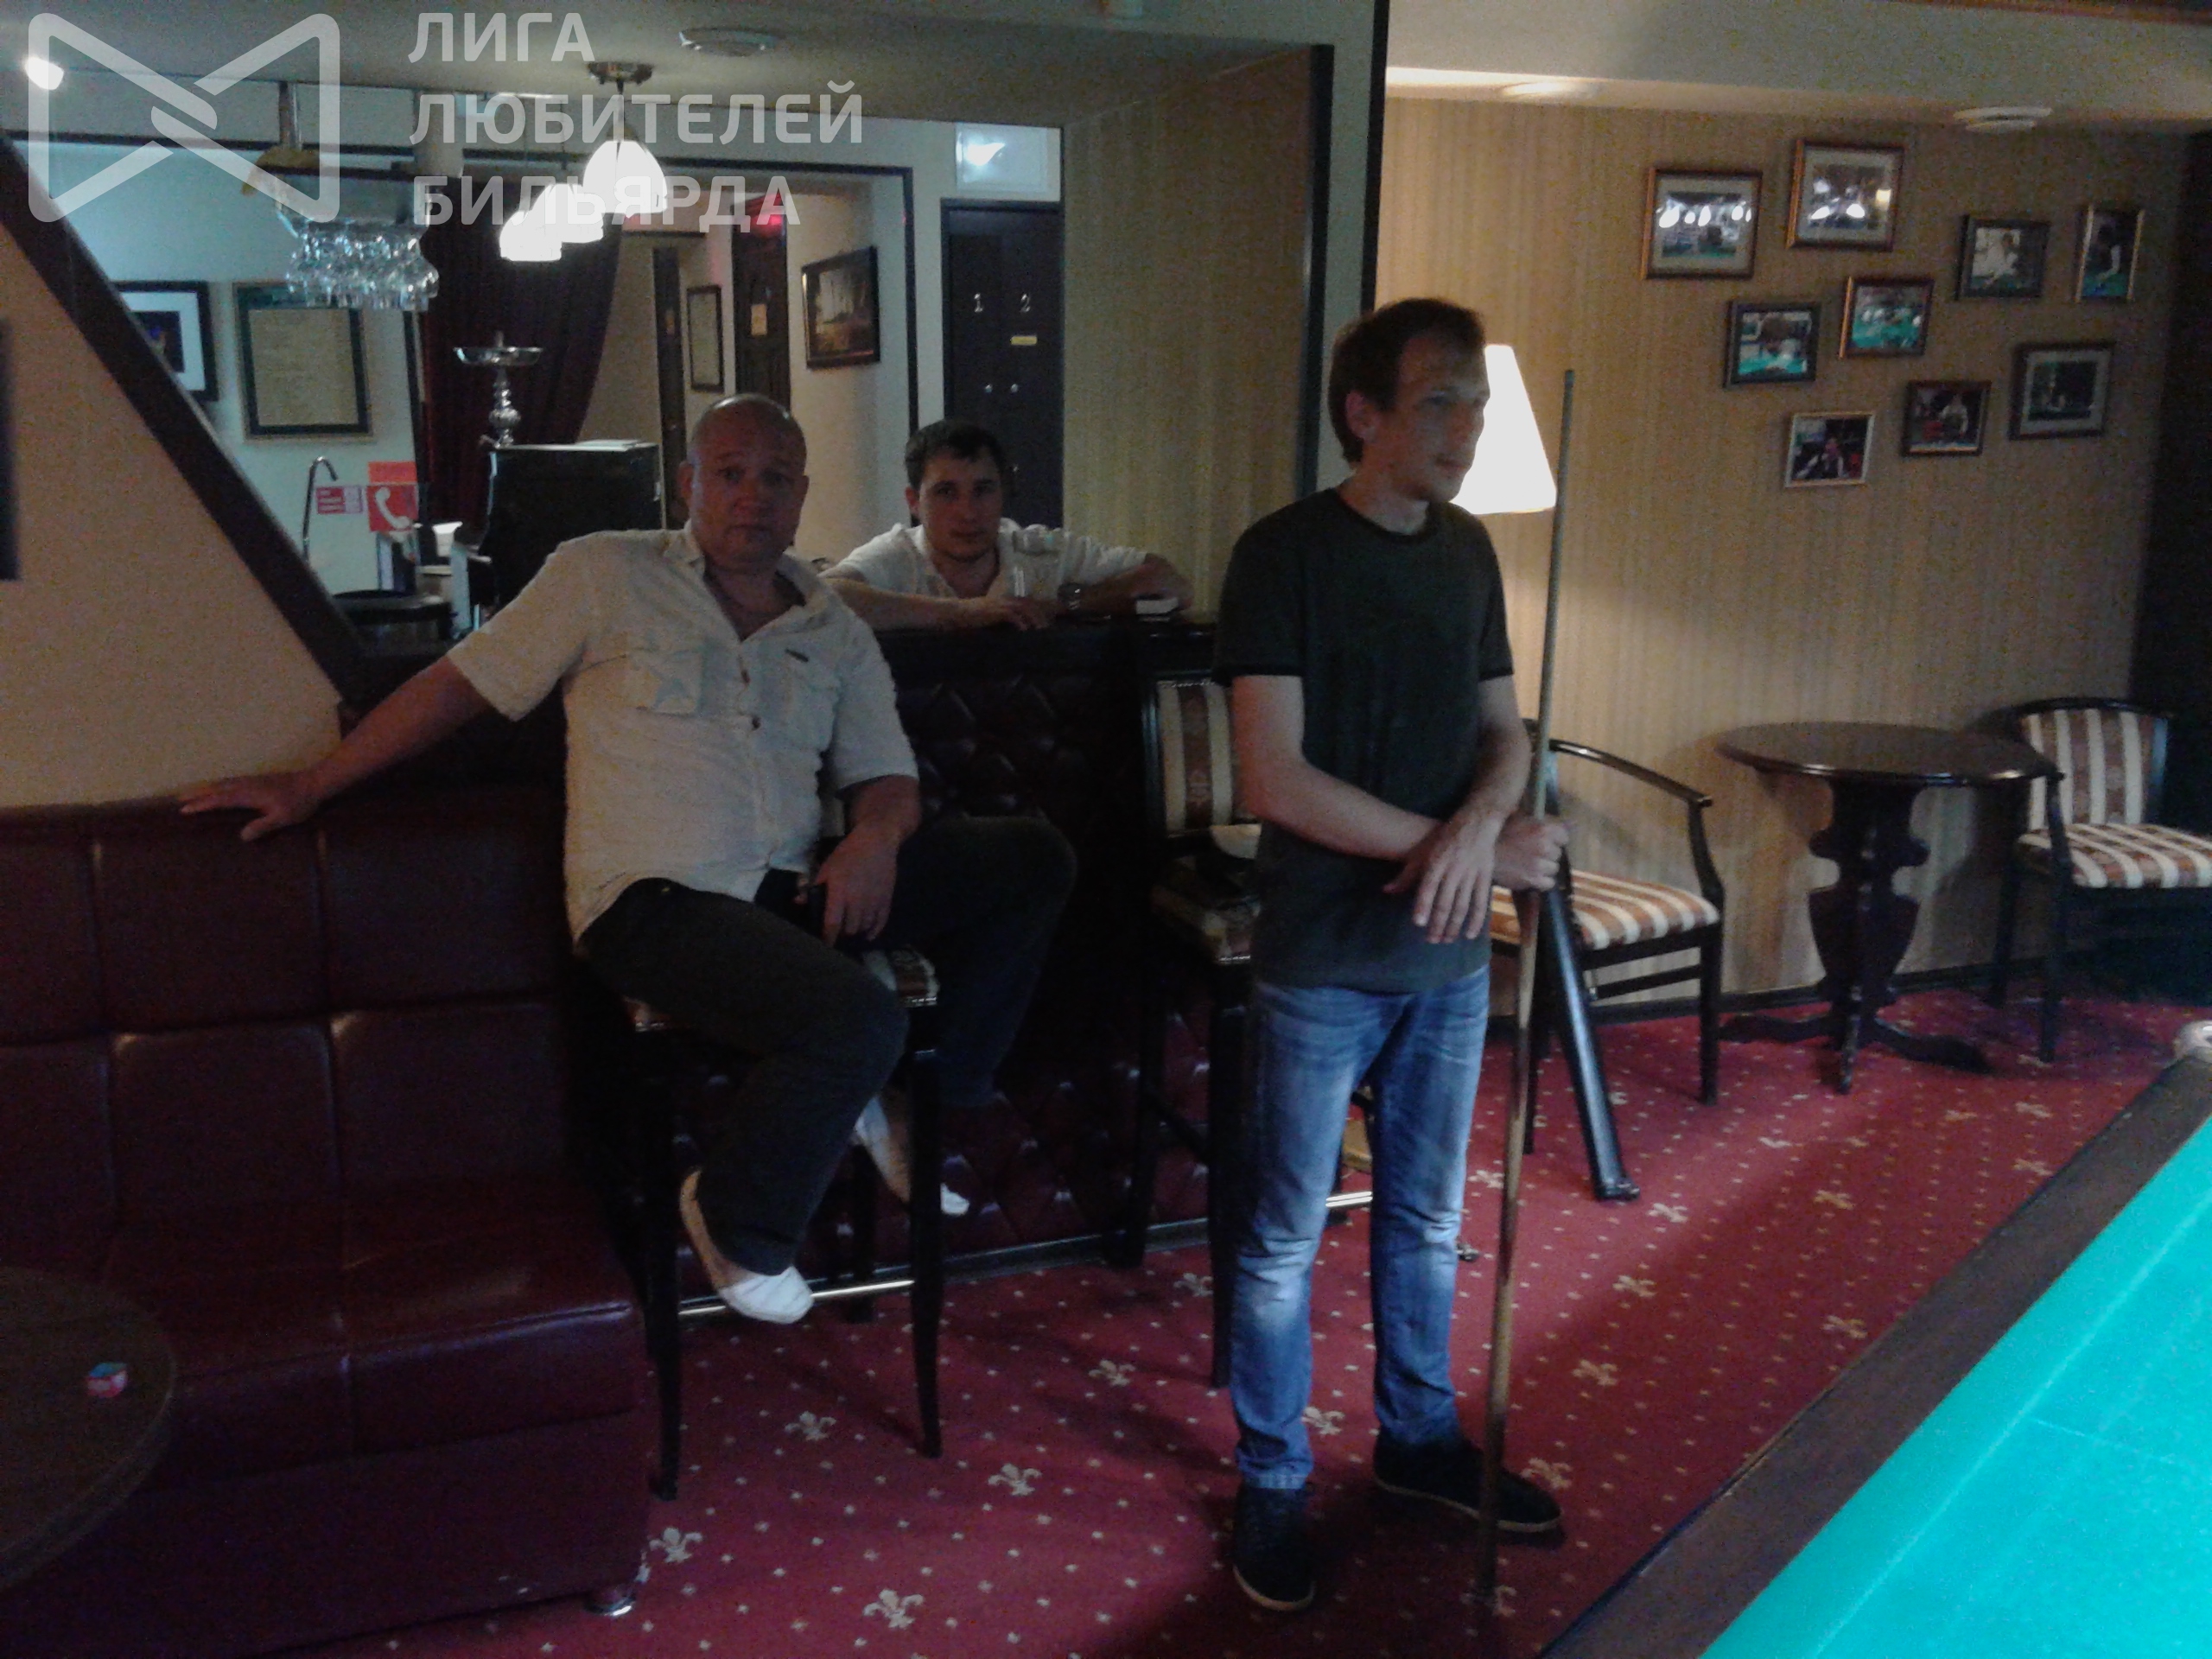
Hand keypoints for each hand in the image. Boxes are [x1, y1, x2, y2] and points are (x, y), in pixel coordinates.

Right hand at [178, 771, 323, 840]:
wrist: (314, 782)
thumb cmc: (299, 803)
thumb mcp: (283, 818)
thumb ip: (263, 826)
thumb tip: (242, 836)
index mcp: (248, 795)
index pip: (219, 800)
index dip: (202, 804)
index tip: (185, 809)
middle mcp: (246, 785)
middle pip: (216, 789)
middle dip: (197, 794)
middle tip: (178, 799)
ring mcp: (251, 781)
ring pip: (222, 783)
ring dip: (205, 787)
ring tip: (190, 792)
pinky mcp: (257, 779)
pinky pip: (230, 780)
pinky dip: (218, 783)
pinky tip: (217, 786)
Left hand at [812, 827, 900, 941]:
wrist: (876, 842)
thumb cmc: (847, 854)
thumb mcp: (826, 869)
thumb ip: (813, 889)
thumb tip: (798, 903)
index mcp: (840, 894)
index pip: (832, 924)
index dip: (828, 938)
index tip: (823, 945)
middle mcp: (857, 901)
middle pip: (849, 929)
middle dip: (841, 933)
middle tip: (836, 931)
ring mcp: (874, 902)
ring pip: (863, 927)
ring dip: (855, 931)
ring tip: (849, 929)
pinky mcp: (886, 900)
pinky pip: (880, 923)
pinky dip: (873, 931)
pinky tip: (867, 934)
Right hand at [957, 594, 1057, 630]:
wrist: (959, 613)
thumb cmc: (974, 618)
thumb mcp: (993, 617)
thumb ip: (1005, 621)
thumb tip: (1017, 631)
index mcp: (1008, 601)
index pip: (1029, 604)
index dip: (1040, 612)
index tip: (1047, 623)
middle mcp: (1007, 600)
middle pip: (1031, 605)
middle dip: (1041, 616)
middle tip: (1047, 629)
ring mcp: (1002, 604)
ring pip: (1025, 609)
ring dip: (1034, 619)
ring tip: (1040, 631)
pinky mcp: (996, 611)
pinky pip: (1012, 616)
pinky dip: (1020, 623)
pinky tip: (1025, 631)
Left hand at [1384, 815, 1500, 943]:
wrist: (1476, 823)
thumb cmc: (1444, 839)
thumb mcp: (1422, 853)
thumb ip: (1406, 875)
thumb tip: (1386, 890)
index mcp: (1436, 863)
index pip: (1428, 888)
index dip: (1423, 905)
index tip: (1418, 923)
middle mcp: (1453, 871)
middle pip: (1445, 902)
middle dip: (1438, 924)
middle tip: (1432, 940)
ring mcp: (1471, 875)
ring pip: (1462, 906)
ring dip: (1454, 926)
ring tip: (1446, 940)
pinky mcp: (1485, 878)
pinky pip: (1481, 903)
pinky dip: (1477, 920)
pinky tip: (1470, 934)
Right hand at [1492, 812, 1568, 891]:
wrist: (1479, 854)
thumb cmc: (1499, 833)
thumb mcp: (1522, 819)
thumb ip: (1548, 822)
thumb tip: (1575, 823)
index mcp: (1542, 829)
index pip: (1564, 837)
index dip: (1555, 839)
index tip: (1545, 840)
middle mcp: (1544, 846)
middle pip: (1558, 853)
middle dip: (1548, 853)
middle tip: (1533, 852)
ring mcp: (1539, 865)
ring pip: (1554, 869)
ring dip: (1545, 867)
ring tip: (1530, 864)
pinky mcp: (1533, 880)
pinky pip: (1549, 883)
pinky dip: (1542, 881)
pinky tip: (1531, 875)